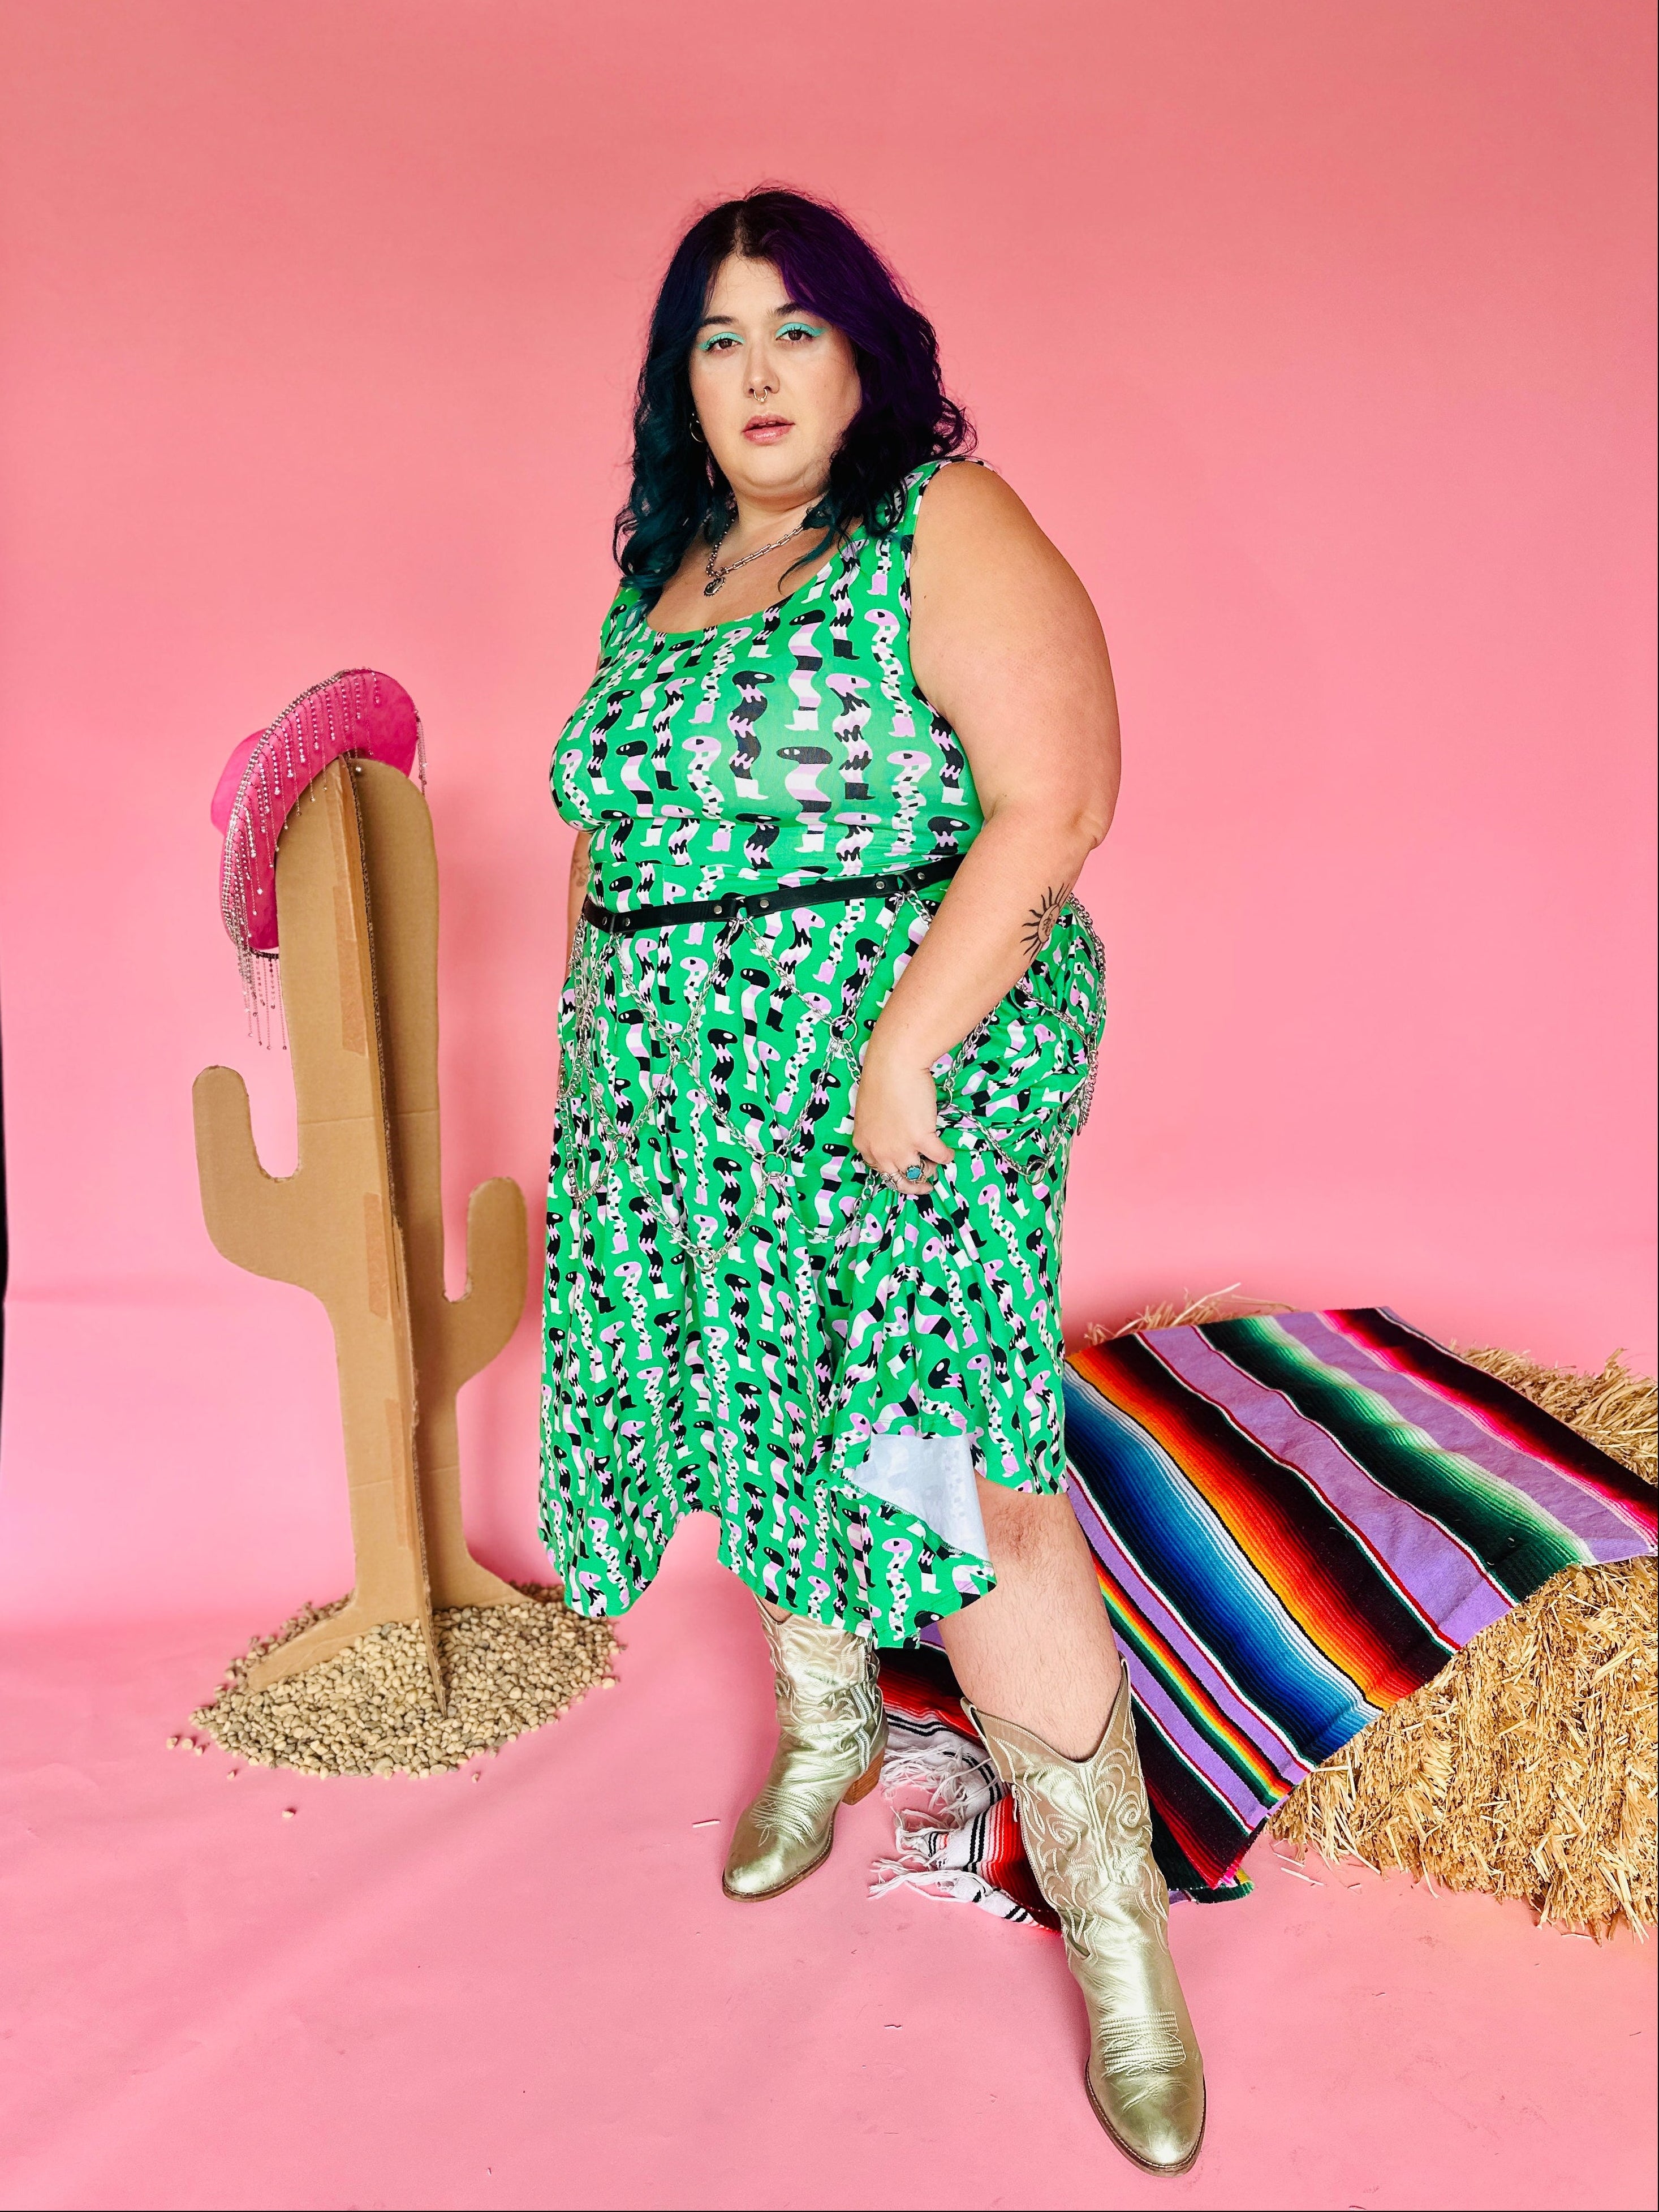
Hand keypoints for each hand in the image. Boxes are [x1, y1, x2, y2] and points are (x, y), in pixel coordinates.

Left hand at [853, 1044, 953, 1194]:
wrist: (894, 1065)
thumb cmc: (881, 1080)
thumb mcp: (871, 1113)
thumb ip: (881, 1130)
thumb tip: (897, 1136)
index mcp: (864, 1144)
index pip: (879, 1170)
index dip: (895, 1173)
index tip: (904, 1175)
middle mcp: (880, 1151)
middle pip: (899, 1180)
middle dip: (914, 1185)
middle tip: (925, 1185)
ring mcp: (900, 1147)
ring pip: (919, 1172)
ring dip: (929, 1169)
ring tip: (936, 1163)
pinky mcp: (921, 1139)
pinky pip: (939, 1157)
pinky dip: (946, 1156)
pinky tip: (948, 1151)